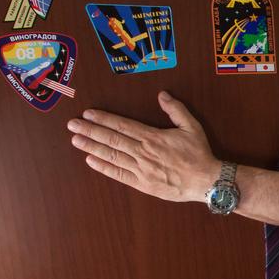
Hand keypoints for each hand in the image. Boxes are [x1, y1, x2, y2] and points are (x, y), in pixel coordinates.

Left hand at [67, 91, 217, 202]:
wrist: (205, 181)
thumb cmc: (199, 153)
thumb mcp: (192, 126)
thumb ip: (176, 110)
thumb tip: (162, 94)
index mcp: (153, 137)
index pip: (122, 125)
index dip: (103, 119)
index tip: (88, 114)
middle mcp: (143, 152)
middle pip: (112, 139)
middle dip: (90, 131)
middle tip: (72, 125)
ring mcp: (141, 169)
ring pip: (111, 156)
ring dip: (92, 147)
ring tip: (75, 140)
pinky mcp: (142, 184)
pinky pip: (119, 174)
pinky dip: (103, 167)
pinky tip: (91, 160)